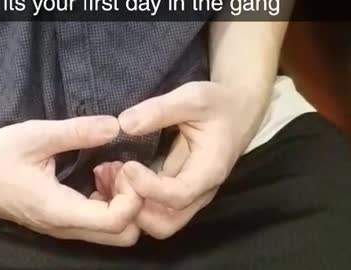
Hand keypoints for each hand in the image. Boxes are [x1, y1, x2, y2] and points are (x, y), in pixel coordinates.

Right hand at [0, 116, 141, 246]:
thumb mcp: (36, 136)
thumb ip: (78, 131)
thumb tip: (116, 125)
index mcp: (59, 210)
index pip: (117, 222)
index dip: (133, 196)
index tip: (125, 165)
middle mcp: (64, 228)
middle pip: (123, 235)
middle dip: (132, 202)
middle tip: (119, 169)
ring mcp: (62, 229)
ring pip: (112, 232)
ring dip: (119, 202)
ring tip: (105, 169)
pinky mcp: (59, 223)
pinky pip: (96, 224)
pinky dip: (107, 202)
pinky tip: (94, 175)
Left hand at [95, 81, 269, 238]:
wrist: (237, 111)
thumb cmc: (217, 104)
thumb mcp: (193, 97)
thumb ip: (160, 109)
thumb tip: (124, 124)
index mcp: (208, 171)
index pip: (178, 196)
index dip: (148, 187)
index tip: (128, 165)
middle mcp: (199, 192)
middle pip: (165, 224)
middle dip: (136, 208)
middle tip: (118, 176)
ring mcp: (187, 196)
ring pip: (157, 223)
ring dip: (131, 208)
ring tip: (113, 177)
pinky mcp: (175, 192)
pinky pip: (152, 210)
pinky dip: (132, 201)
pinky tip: (116, 177)